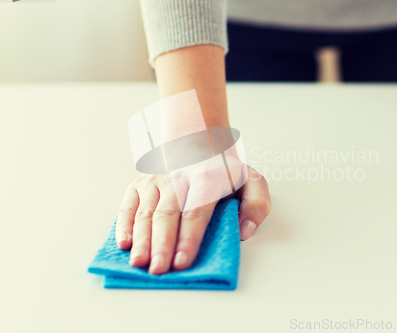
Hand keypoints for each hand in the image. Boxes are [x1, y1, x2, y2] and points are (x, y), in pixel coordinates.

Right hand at [114, 165, 270, 274]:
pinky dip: (124, 224)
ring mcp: (155, 181)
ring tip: (139, 263)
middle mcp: (177, 180)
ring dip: (142, 239)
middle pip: (167, 215)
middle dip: (162, 244)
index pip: (196, 212)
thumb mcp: (252, 180)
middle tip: (159, 269)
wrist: (198, 142)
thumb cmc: (225, 171)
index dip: (188, 238)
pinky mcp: (139, 184)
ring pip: (146, 213)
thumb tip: (244, 231)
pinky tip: (125, 243)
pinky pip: (128, 205)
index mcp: (206, 180)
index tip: (183, 261)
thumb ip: (257, 204)